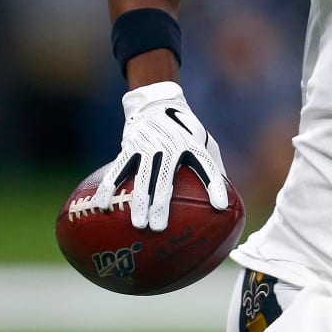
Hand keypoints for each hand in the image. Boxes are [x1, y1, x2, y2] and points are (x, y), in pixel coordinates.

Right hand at [95, 81, 228, 230]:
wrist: (158, 102)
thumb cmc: (186, 129)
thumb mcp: (205, 141)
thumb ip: (214, 166)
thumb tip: (227, 199)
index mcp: (193, 145)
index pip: (207, 167)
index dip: (215, 186)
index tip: (220, 206)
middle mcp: (170, 146)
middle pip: (165, 179)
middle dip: (161, 204)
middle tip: (159, 229)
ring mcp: (148, 145)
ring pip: (141, 178)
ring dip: (139, 202)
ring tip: (138, 225)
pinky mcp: (130, 146)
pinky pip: (118, 169)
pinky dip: (110, 188)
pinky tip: (104, 206)